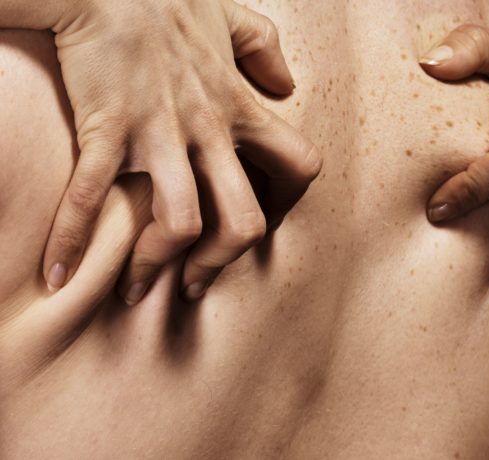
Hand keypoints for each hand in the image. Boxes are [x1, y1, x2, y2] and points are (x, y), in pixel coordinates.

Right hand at [41, 0, 320, 302]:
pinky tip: (55, 274)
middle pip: (245, 219)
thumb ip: (265, 51)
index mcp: (241, 109)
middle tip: (193, 281)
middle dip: (222, 262)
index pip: (299, 167)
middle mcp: (211, 130)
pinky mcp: (110, 129)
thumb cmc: (169, 1)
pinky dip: (71, 239)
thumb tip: (288, 85)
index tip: (261, 224)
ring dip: (157, 264)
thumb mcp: (232, 17)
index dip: (288, 205)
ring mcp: (162, 133)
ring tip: (136, 287)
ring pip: (184, 221)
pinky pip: (92, 195)